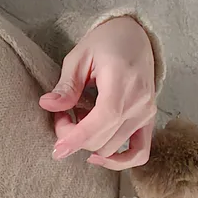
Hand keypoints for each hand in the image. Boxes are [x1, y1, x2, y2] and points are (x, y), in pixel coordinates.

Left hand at [39, 16, 156, 169]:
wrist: (135, 37)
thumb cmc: (105, 43)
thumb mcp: (79, 57)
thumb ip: (66, 85)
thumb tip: (47, 105)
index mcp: (122, 82)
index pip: (103, 120)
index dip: (78, 137)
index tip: (57, 149)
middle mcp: (140, 102)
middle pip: (103, 139)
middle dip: (74, 136)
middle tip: (61, 116)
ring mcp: (147, 114)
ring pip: (112, 148)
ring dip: (88, 142)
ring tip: (79, 119)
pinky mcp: (149, 121)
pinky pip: (139, 153)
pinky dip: (119, 161)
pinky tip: (97, 156)